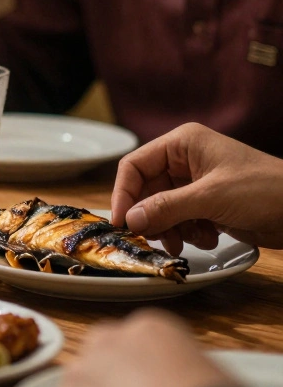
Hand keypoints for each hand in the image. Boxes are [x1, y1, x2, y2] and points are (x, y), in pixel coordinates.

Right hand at [111, 123, 282, 253]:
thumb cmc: (265, 191)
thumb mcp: (211, 197)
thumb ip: (166, 207)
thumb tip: (129, 220)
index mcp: (182, 144)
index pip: (135, 166)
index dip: (124, 194)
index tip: (121, 223)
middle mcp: (185, 161)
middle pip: (146, 190)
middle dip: (150, 217)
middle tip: (152, 240)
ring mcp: (196, 183)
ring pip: (160, 208)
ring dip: (169, 228)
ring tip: (184, 242)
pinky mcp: (207, 204)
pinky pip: (179, 219)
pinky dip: (186, 232)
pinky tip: (206, 239)